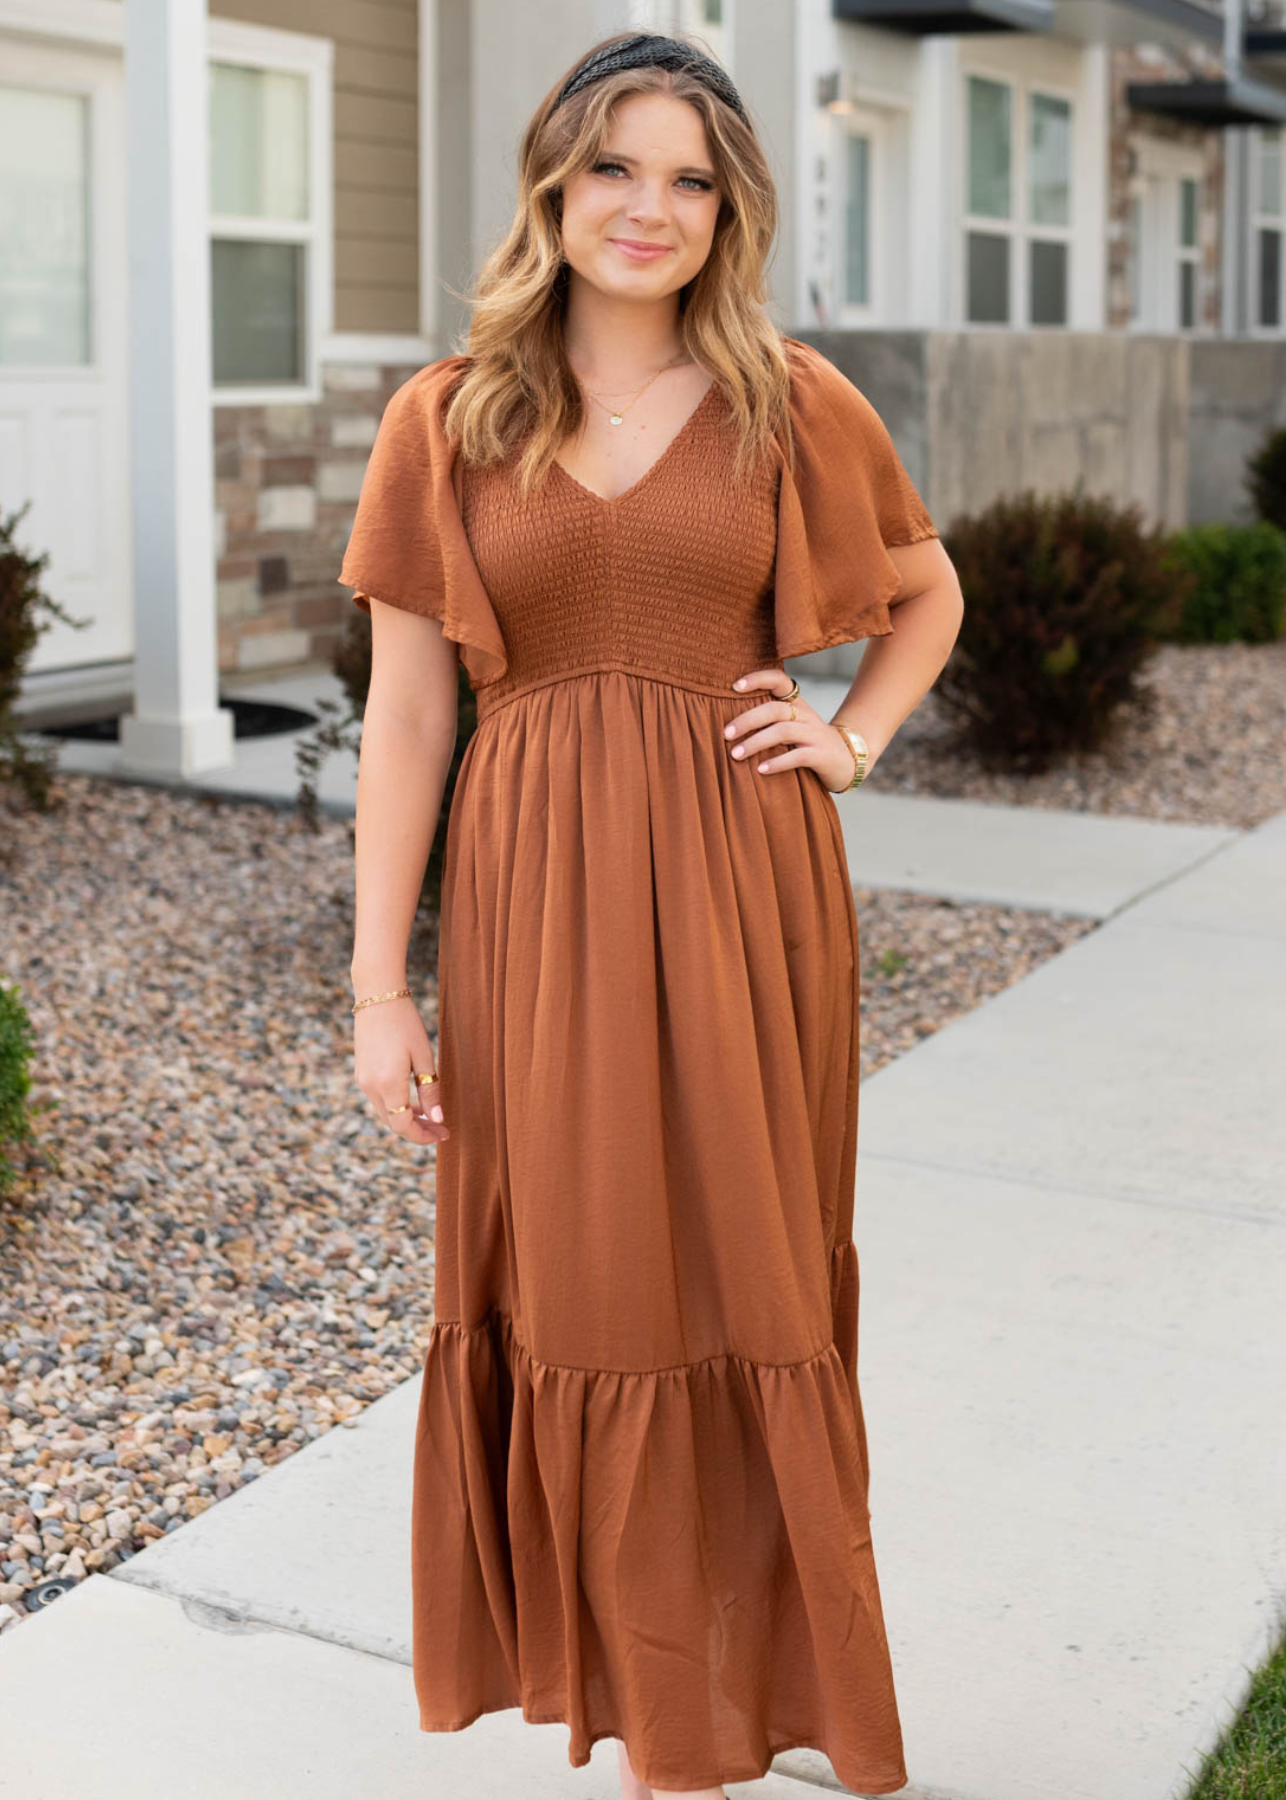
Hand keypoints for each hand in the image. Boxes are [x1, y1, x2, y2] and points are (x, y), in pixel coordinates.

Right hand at [353, 996, 449, 1145]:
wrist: (378, 997)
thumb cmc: (405, 1023)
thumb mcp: (423, 1056)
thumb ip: (430, 1090)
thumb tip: (437, 1119)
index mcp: (388, 1084)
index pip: (403, 1126)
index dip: (423, 1136)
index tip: (444, 1134)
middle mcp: (371, 1087)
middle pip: (393, 1122)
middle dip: (417, 1130)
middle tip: (441, 1128)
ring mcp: (363, 1080)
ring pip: (385, 1112)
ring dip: (406, 1118)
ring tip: (431, 1116)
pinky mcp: (361, 1073)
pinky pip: (380, 1099)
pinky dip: (396, 1105)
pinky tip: (413, 1100)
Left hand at [724, 669, 864, 792]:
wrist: (846, 760)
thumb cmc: (807, 743)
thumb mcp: (791, 725)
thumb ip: (769, 720)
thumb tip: (728, 723)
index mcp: (796, 704)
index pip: (779, 680)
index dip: (758, 679)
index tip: (734, 686)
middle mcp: (806, 715)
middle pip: (774, 709)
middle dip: (747, 720)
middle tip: (726, 734)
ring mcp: (815, 734)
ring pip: (783, 731)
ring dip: (756, 742)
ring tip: (736, 754)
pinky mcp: (821, 755)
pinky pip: (798, 756)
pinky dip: (777, 762)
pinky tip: (761, 770)